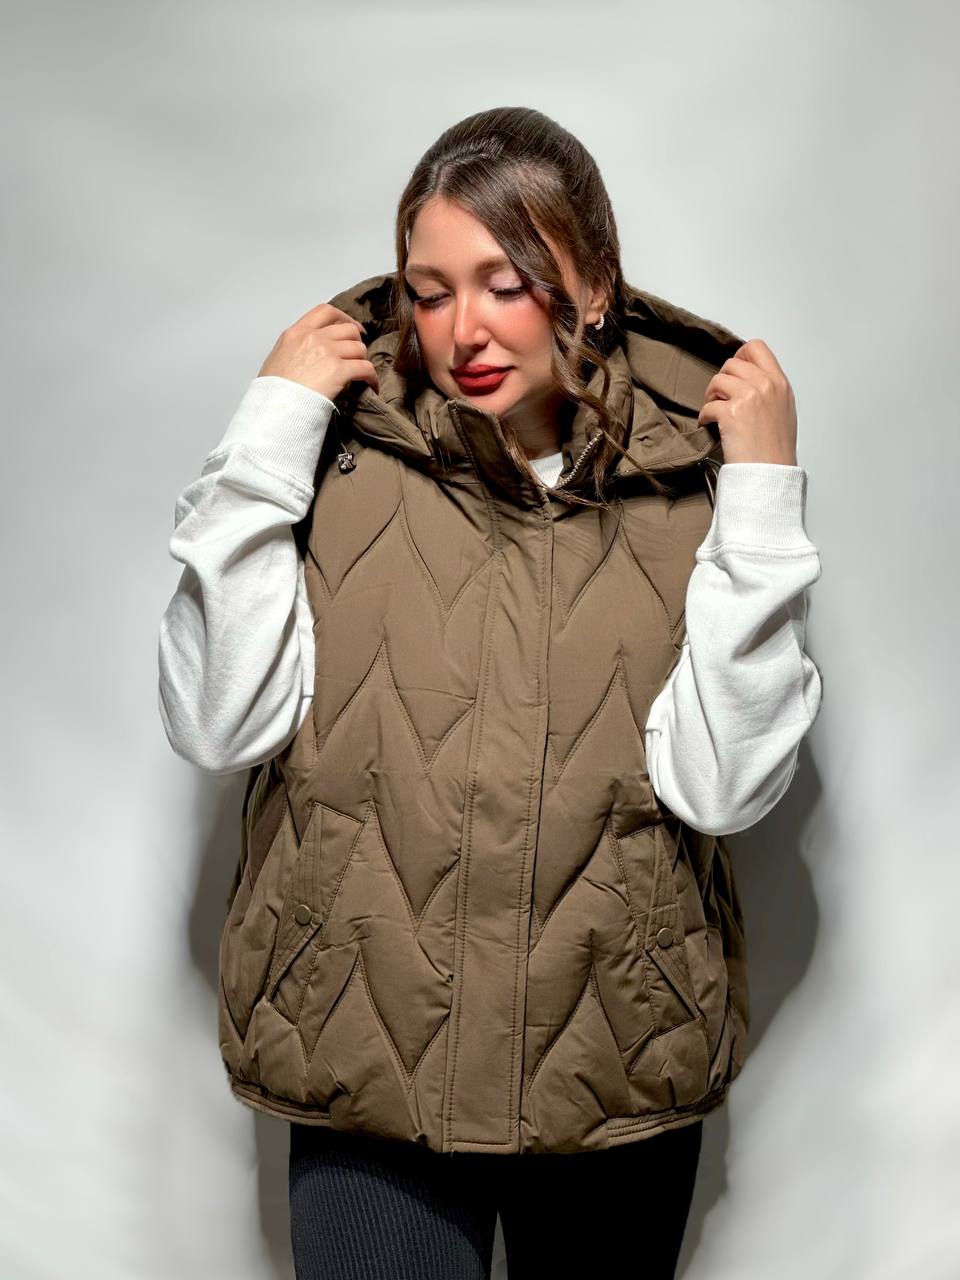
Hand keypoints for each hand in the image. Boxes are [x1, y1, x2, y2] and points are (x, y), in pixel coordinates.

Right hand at [258, 302, 379, 400]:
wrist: (274, 406)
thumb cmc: (272, 390)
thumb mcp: (276, 358)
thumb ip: (294, 348)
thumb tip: (307, 353)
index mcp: (296, 332)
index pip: (325, 312)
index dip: (343, 317)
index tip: (351, 327)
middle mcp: (313, 337)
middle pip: (348, 329)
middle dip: (356, 341)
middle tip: (357, 355)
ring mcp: (327, 352)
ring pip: (359, 347)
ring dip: (363, 360)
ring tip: (362, 373)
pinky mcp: (339, 371)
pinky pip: (366, 368)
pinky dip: (372, 377)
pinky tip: (371, 385)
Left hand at [697, 339, 797, 465]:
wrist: (771, 474)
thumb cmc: (776, 451)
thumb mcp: (783, 412)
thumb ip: (768, 391)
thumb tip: (747, 381)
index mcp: (780, 384)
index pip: (757, 348)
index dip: (739, 356)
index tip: (732, 372)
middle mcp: (766, 386)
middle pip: (732, 363)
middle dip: (722, 380)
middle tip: (720, 398)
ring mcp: (750, 397)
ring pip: (717, 380)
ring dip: (711, 396)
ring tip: (715, 413)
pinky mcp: (732, 413)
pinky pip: (708, 406)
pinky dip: (704, 416)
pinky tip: (710, 426)